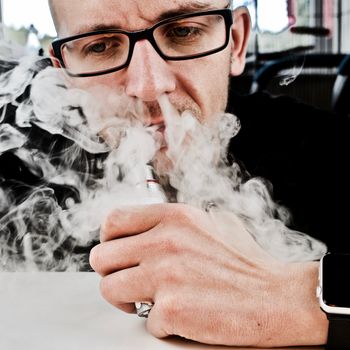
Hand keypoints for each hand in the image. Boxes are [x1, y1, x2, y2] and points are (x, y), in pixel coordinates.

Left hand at [90, 203, 327, 346]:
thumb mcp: (211, 222)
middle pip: (102, 257)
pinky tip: (180, 315)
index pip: (114, 220)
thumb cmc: (245, 261)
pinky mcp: (172, 308)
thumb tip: (148, 228)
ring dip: (125, 300)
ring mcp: (166, 275)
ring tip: (146, 301)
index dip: (109, 239)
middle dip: (111, 272)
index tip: (118, 252)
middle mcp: (165, 241)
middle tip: (128, 281)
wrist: (275, 295)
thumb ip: (176, 221)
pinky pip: (144, 320)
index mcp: (173, 217)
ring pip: (110, 289)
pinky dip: (159, 322)